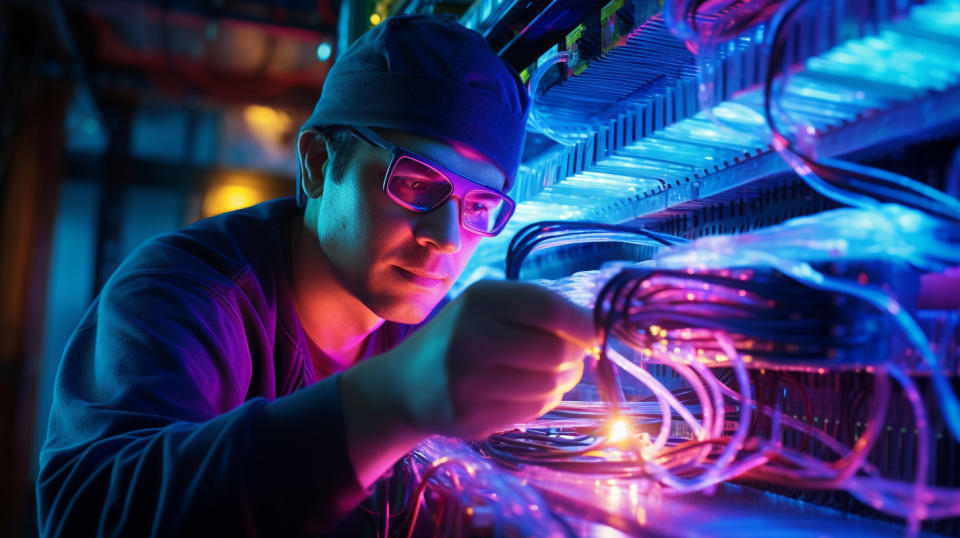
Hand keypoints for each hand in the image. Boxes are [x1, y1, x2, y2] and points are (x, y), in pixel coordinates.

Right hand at [390, 280, 594, 438]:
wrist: (405, 385)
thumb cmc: (460, 338)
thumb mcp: (488, 307)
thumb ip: (540, 310)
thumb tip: (599, 331)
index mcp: (479, 299)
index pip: (550, 309)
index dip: (585, 324)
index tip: (596, 333)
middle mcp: (469, 337)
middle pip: (556, 351)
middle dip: (576, 357)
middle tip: (572, 358)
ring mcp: (467, 381)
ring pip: (550, 385)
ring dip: (561, 382)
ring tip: (547, 374)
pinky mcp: (470, 417)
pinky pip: (532, 411)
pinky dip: (541, 402)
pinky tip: (525, 392)